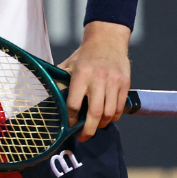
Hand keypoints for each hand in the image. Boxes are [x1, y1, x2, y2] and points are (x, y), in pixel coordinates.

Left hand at [57, 21, 129, 140]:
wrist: (107, 40)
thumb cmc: (85, 55)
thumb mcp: (68, 65)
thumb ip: (60, 81)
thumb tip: (51, 100)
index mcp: (80, 74)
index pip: (74, 103)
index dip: (71, 117)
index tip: (70, 124)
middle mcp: (98, 79)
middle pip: (94, 112)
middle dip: (88, 129)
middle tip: (84, 137)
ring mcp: (113, 82)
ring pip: (109, 113)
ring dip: (101, 124)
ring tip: (95, 126)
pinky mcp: (125, 84)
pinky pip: (119, 108)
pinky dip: (113, 117)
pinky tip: (107, 118)